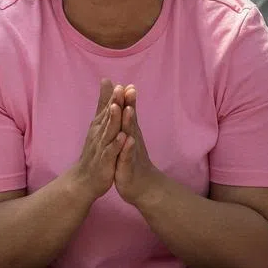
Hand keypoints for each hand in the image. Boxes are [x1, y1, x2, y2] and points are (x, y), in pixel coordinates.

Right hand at [70, 79, 126, 200]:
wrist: (84, 179)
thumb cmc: (95, 151)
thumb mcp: (99, 125)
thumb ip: (103, 103)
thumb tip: (107, 82)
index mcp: (100, 125)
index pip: (108, 107)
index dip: (114, 96)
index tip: (121, 83)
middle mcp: (99, 134)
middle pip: (108, 116)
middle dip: (114, 102)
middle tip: (119, 89)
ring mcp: (102, 147)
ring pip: (109, 131)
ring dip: (114, 120)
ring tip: (119, 107)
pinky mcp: (105, 161)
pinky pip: (111, 152)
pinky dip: (117, 144)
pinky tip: (123, 137)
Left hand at [114, 86, 159, 203]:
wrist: (142, 186)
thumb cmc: (132, 159)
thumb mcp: (128, 138)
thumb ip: (127, 121)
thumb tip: (126, 103)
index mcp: (129, 132)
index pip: (128, 113)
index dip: (126, 99)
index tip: (124, 82)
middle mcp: (133, 139)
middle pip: (131, 119)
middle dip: (129, 104)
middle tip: (128, 88)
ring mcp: (131, 151)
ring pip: (130, 135)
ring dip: (129, 122)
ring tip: (128, 109)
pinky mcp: (128, 165)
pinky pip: (128, 155)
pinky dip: (128, 147)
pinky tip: (128, 140)